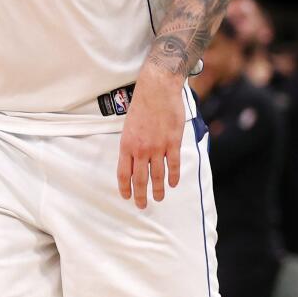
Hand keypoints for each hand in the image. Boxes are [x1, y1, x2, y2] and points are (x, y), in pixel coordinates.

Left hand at [115, 80, 183, 209]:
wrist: (157, 90)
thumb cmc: (141, 106)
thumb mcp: (128, 126)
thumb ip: (130, 145)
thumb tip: (132, 160)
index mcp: (127, 145)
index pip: (123, 173)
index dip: (125, 187)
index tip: (127, 197)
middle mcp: (141, 150)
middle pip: (140, 179)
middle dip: (140, 195)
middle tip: (142, 205)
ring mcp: (158, 147)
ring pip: (158, 175)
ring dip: (158, 189)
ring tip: (158, 198)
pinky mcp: (173, 142)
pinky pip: (173, 164)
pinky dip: (174, 176)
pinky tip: (173, 184)